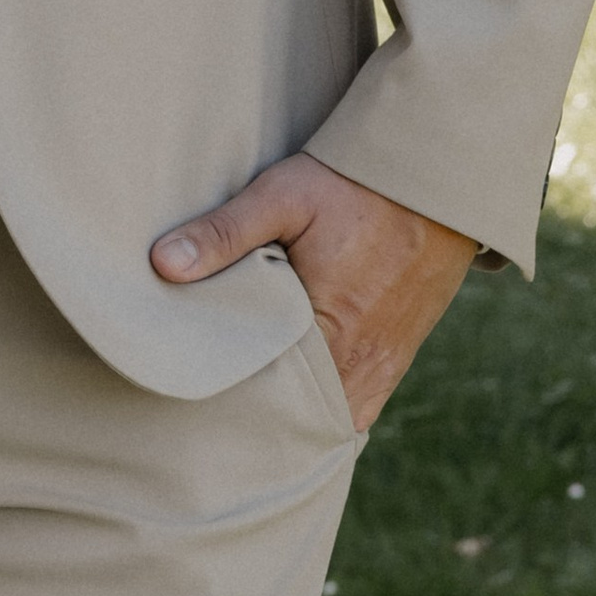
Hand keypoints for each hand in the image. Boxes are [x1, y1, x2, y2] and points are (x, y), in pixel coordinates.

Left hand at [150, 152, 475, 429]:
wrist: (432, 180)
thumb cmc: (352, 186)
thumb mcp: (283, 196)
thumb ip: (224, 232)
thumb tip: (163, 264)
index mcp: (332, 330)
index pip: (268, 394)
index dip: (228, 395)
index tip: (192, 388)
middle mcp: (362, 363)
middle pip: (297, 412)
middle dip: (256, 410)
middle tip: (209, 400)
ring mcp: (383, 367)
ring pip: (328, 414)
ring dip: (293, 408)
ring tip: (245, 396)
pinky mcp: (396, 358)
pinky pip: (356, 405)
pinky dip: (324, 403)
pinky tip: (291, 390)